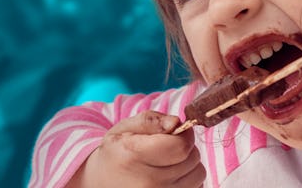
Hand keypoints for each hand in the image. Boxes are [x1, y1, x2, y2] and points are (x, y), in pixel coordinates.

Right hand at [66, 110, 204, 186]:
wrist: (103, 183)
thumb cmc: (118, 153)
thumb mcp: (125, 128)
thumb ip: (151, 120)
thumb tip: (176, 123)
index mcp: (134, 156)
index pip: (181, 146)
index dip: (183, 134)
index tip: (175, 132)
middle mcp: (148, 182)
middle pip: (192, 158)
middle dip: (185, 147)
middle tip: (168, 147)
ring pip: (199, 173)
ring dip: (189, 164)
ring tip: (168, 162)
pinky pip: (196, 186)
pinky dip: (188, 178)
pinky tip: (170, 175)